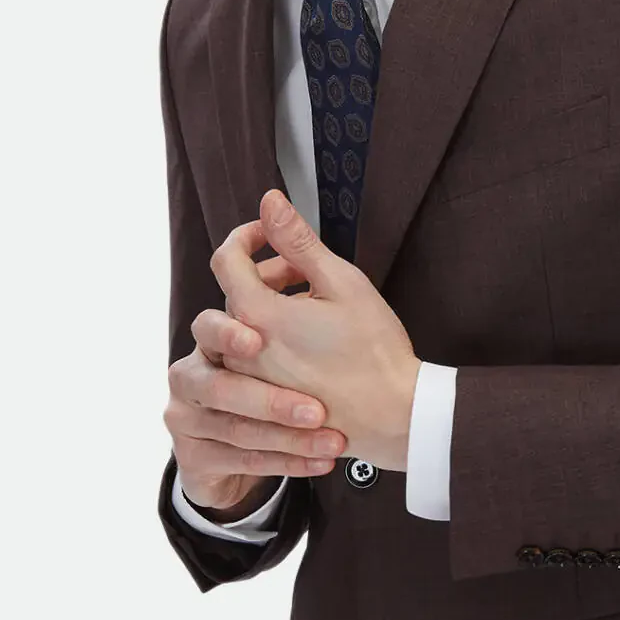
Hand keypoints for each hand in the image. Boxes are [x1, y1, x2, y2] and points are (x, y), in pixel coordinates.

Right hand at [163, 304, 349, 510]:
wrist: (261, 446)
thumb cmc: (284, 379)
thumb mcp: (287, 340)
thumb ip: (287, 296)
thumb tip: (290, 250)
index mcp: (211, 342)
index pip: (207, 328)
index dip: (227, 333)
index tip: (257, 342)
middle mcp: (190, 377)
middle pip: (216, 386)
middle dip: (268, 401)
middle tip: (315, 411)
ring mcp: (186, 420)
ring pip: (235, 430)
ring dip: (289, 438)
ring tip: (333, 441)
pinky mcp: (195, 458)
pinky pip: (241, 461)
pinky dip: (286, 462)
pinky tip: (320, 463)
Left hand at [211, 189, 421, 472]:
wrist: (392, 417)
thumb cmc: (374, 352)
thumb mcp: (342, 282)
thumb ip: (298, 240)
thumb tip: (269, 202)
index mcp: (256, 315)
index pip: (226, 258)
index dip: (248, 235)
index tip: (272, 231)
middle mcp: (240, 351)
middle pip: (235, 292)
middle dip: (267, 272)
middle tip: (306, 274)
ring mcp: (248, 381)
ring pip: (243, 327)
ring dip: (270, 307)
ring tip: (315, 310)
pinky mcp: (261, 403)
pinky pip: (251, 360)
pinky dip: (272, 340)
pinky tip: (310, 344)